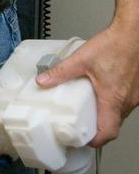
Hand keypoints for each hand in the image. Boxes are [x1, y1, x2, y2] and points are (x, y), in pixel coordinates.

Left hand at [36, 23, 138, 144]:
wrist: (135, 33)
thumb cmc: (115, 44)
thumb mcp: (82, 59)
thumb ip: (61, 72)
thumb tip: (44, 81)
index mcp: (113, 98)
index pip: (108, 132)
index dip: (95, 141)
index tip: (83, 140)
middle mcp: (127, 100)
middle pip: (114, 126)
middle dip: (98, 129)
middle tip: (83, 126)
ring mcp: (135, 95)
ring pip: (121, 115)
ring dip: (106, 116)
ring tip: (90, 110)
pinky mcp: (138, 88)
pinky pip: (126, 103)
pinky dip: (114, 104)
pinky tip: (104, 94)